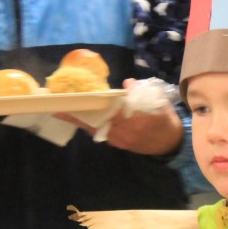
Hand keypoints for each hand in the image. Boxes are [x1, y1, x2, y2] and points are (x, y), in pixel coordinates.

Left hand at [56, 80, 182, 155]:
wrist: (170, 145)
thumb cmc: (165, 120)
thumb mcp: (160, 102)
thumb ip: (143, 92)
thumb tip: (127, 83)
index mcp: (136, 120)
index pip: (109, 111)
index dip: (91, 106)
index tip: (76, 100)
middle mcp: (125, 132)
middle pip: (96, 122)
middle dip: (77, 115)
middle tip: (57, 108)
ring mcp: (121, 140)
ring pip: (96, 130)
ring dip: (80, 121)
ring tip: (63, 112)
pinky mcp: (119, 144)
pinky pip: (101, 134)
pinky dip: (91, 126)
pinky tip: (81, 119)